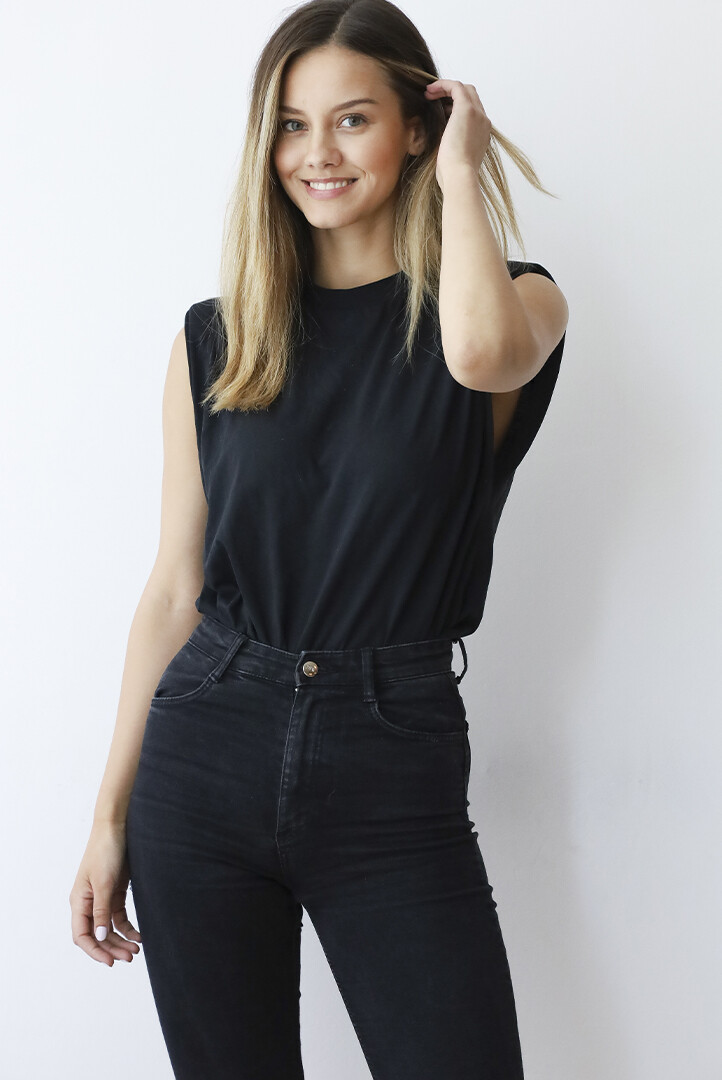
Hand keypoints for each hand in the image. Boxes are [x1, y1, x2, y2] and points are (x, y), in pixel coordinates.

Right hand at [69, 820, 141, 966]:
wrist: (117, 826)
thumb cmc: (105, 851)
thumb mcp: (104, 882)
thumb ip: (101, 910)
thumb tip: (100, 938)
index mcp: (78, 901)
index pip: (82, 935)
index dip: (95, 951)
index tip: (111, 961)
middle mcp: (88, 903)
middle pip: (97, 935)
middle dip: (112, 948)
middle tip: (130, 957)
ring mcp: (102, 898)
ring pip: (109, 928)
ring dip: (121, 940)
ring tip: (136, 950)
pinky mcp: (115, 892)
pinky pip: (119, 916)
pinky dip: (128, 927)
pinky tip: (139, 935)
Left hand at [424, 79, 491, 192]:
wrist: (459, 176)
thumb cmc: (453, 174)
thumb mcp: (454, 157)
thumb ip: (452, 143)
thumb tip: (440, 136)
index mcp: (482, 134)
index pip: (473, 111)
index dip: (455, 107)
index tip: (440, 110)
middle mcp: (483, 121)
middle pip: (471, 96)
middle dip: (452, 95)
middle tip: (434, 99)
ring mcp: (477, 114)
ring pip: (465, 89)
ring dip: (446, 89)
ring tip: (429, 95)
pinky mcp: (466, 109)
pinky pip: (456, 87)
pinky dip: (443, 85)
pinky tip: (429, 91)